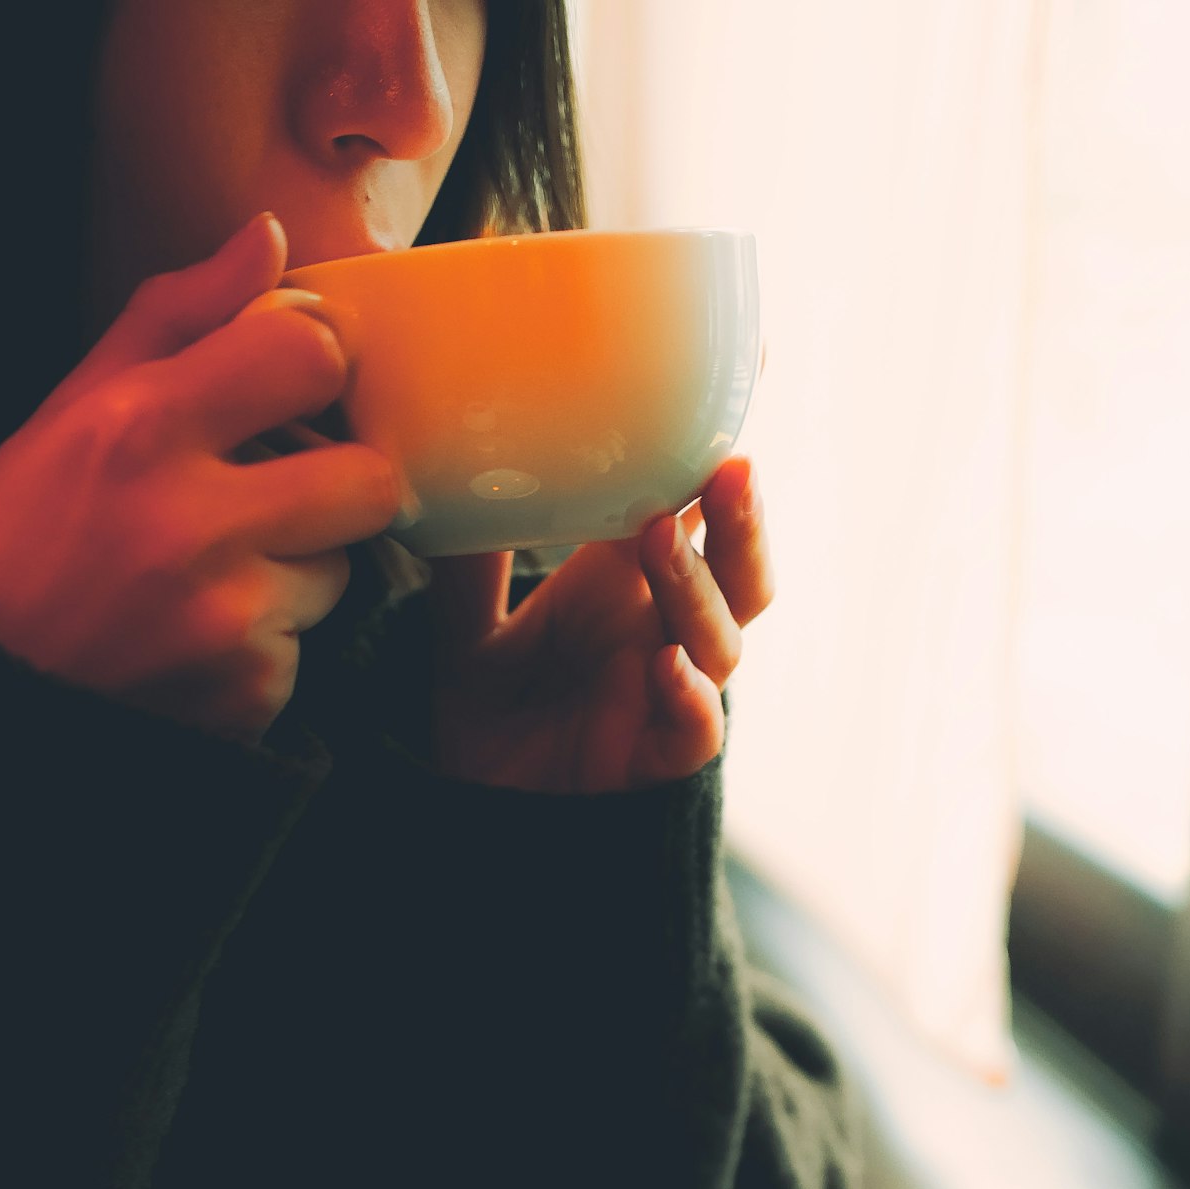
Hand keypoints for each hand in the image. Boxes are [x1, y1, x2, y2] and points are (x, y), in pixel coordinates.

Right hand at [0, 213, 404, 740]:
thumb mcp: (73, 408)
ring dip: (294, 569)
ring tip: (209, 578)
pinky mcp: (246, 693)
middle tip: (275, 494)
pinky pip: (304, 648)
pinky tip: (193, 640)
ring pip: (339, 569)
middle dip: (334, 482)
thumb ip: (176, 316)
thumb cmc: (24, 536)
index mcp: (142, 427)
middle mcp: (191, 521)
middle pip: (368, 478)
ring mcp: (226, 616)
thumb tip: (268, 240)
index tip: (290, 386)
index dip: (314, 365)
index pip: (309, 353)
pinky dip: (262, 646)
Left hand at [428, 456, 775, 794]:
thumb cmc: (495, 707)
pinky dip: (689, 697)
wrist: (481, 810)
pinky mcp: (658, 759)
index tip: (747, 377)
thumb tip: (443, 473)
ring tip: (661, 536)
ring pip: (723, 637)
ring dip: (698, 586)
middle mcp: (666, 628)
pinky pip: (695, 728)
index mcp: (633, 582)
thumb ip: (468, 563)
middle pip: (738, 568)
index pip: (696, 508)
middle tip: (729, 465)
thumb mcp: (466, 624)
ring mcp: (671, 692)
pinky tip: (666, 665)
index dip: (719, 451)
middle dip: (742, 519)